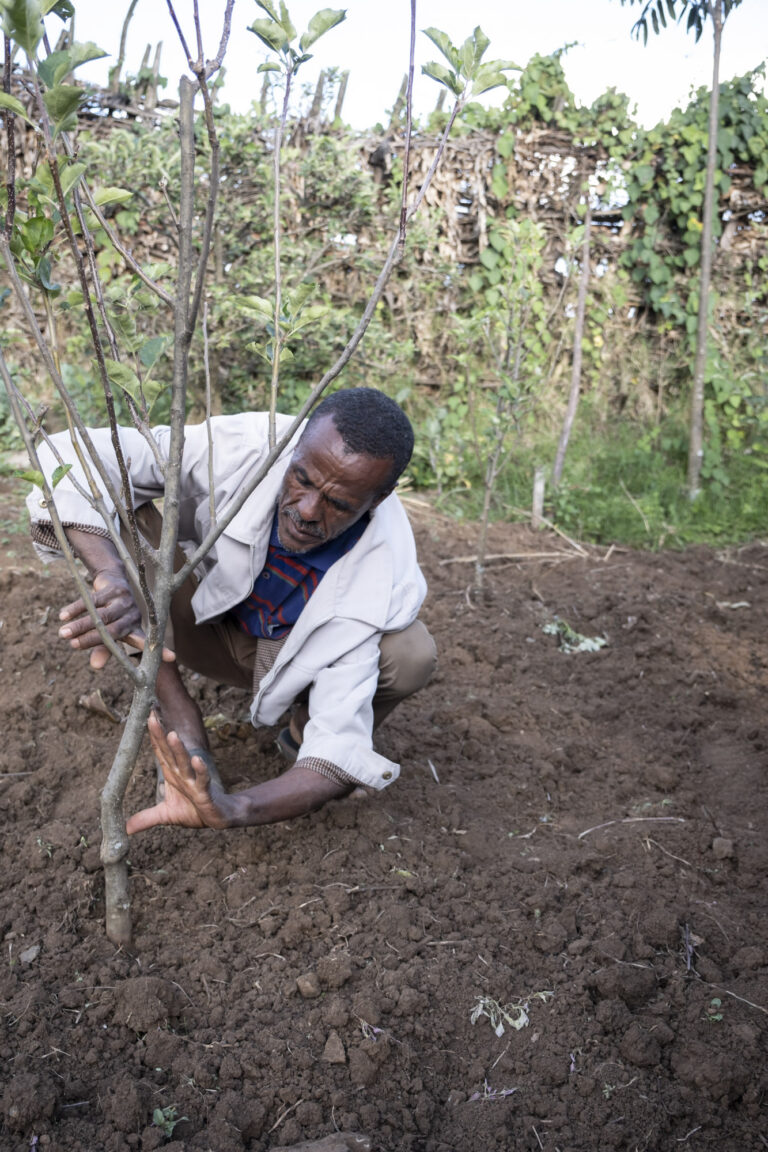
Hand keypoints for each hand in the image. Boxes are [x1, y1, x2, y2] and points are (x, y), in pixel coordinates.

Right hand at [58, 570, 174, 669]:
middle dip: (91, 639)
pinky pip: (92, 600)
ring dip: (80, 624)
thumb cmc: (111, 613)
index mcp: (135, 628)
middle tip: (72, 644)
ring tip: (62, 633)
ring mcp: (124, 600)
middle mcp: (133, 615)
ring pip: (101, 615)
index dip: (159, 650)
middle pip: (112, 630)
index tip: (172, 658)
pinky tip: (63, 615)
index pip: (146, 641)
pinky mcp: (113, 588)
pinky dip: (76, 608)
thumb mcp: (107, 632)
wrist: (110, 580)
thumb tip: (96, 666)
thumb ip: (104, 650)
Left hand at [126, 712, 232, 833]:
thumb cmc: (195, 810)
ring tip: (172, 734)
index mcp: (172, 775)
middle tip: (152, 717)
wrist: (219, 818)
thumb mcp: (166, 814)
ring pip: (184, 763)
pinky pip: (202, 780)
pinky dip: (200, 770)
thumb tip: (125, 829)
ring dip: (179, 749)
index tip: (146, 717)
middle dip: (160, 736)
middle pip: (169, 753)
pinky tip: (196, 760)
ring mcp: (193, 782)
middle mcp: (181, 774)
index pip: (160, 753)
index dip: (152, 736)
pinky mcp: (205, 793)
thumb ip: (146, 818)